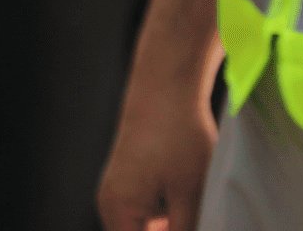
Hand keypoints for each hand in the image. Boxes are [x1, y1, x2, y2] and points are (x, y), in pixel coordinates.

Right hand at [97, 78, 216, 230]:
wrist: (166, 86)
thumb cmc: (179, 137)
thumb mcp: (191, 194)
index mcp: (120, 213)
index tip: (187, 225)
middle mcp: (109, 205)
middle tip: (193, 213)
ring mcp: (115, 192)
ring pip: (142, 229)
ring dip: (167, 228)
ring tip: (192, 204)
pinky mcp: (126, 180)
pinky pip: (142, 214)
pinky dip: (164, 216)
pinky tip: (186, 200)